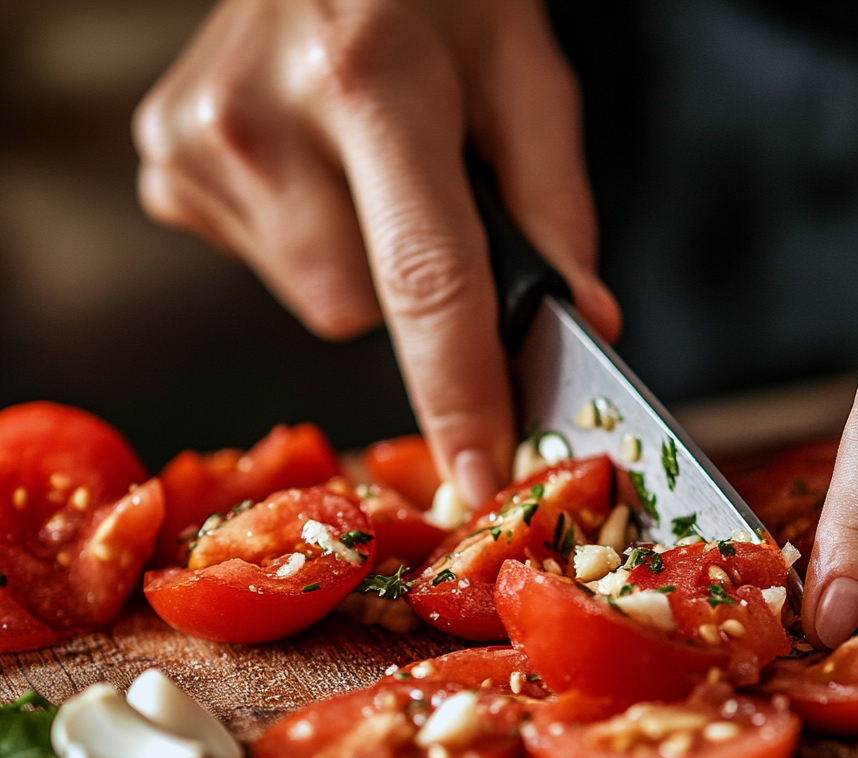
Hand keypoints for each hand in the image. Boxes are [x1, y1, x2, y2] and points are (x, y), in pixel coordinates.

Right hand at [133, 0, 619, 505]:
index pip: (427, 285)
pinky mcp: (166, 166)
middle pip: (358, 312)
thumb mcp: (523, 72)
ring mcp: (200, 145)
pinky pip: (267, 267)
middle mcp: (265, 119)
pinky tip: (311, 165)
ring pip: (315, 300)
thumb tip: (581, 324)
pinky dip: (305, 240)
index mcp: (372, 82)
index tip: (479, 476)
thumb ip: (556, 207)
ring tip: (360, 162)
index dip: (459, 397)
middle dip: (406, 283)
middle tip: (414, 190)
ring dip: (356, 260)